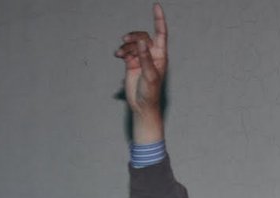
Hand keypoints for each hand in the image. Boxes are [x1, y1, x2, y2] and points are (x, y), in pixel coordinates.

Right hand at [116, 3, 167, 139]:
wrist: (142, 105)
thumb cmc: (151, 92)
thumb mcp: (150, 75)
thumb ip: (145, 58)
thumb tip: (142, 42)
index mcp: (161, 55)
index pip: (161, 33)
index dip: (159, 19)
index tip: (156, 6)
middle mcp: (152, 54)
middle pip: (143, 36)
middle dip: (134, 36)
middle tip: (125, 39)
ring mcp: (141, 58)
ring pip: (133, 43)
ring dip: (126, 46)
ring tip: (120, 54)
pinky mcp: (131, 63)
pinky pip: (126, 51)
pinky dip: (122, 51)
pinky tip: (118, 55)